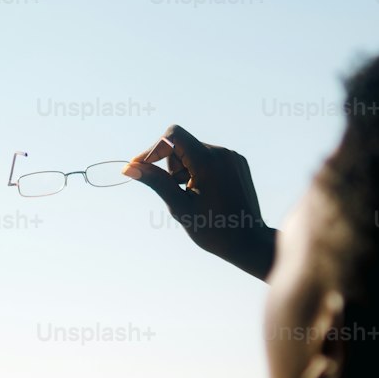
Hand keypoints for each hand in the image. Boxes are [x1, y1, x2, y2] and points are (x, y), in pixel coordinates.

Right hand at [123, 124, 276, 280]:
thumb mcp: (179, 206)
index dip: (154, 149)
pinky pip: (209, 158)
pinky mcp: (238, 162)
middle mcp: (222, 153)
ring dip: (184, 170)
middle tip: (176, 191)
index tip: (141, 167)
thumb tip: (129, 168)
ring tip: (193, 195)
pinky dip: (199, 171)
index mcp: (208, 162)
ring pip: (195, 151)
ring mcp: (232, 156)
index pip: (173, 135)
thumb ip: (156, 182)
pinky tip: (205, 193)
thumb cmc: (214, 230)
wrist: (249, 242)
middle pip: (182, 144)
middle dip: (171, 165)